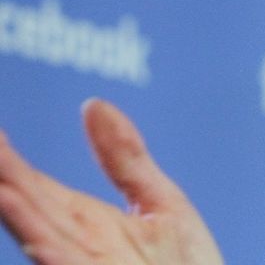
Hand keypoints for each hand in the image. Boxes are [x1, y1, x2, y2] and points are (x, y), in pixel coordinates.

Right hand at [0, 99, 223, 263]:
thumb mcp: (160, 203)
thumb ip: (125, 157)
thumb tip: (91, 104)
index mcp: (88, 226)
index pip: (36, 190)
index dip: (9, 163)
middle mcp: (78, 251)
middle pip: (30, 212)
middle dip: (5, 181)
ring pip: (42, 243)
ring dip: (17, 215)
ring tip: (1, 187)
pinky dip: (50, 252)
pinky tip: (37, 238)